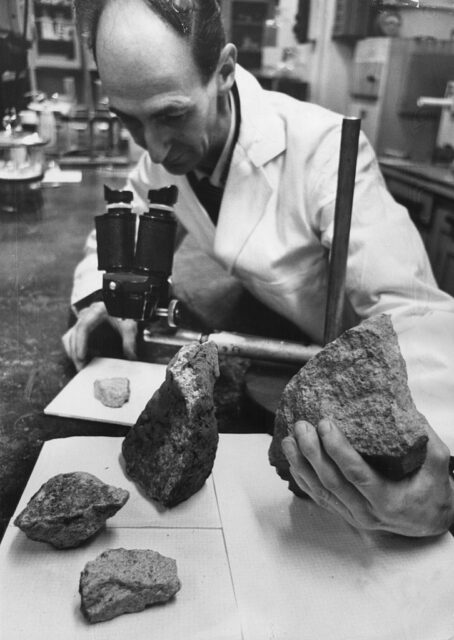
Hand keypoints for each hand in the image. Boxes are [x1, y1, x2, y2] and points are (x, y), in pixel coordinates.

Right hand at [62, 301, 137, 370]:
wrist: (124, 304)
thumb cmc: (125, 311)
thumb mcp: (129, 325)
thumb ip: (129, 340)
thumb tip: (130, 356)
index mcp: (97, 311)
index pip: (82, 327)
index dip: (80, 343)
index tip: (81, 356)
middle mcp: (86, 314)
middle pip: (74, 334)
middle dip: (75, 353)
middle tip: (81, 367)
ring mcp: (83, 319)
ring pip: (70, 336)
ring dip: (72, 351)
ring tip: (81, 365)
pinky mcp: (83, 324)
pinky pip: (73, 337)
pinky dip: (75, 348)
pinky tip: (83, 358)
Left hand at [281, 418, 453, 536]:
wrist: (431, 521)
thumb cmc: (433, 488)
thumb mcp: (436, 461)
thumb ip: (423, 436)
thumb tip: (400, 405)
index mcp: (389, 500)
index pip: (356, 474)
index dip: (337, 449)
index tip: (325, 425)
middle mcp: (367, 512)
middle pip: (331, 481)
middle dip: (312, 452)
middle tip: (302, 426)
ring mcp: (353, 516)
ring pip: (320, 491)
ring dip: (301, 464)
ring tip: (289, 439)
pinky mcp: (345, 514)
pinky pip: (319, 497)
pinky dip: (303, 478)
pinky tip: (292, 460)